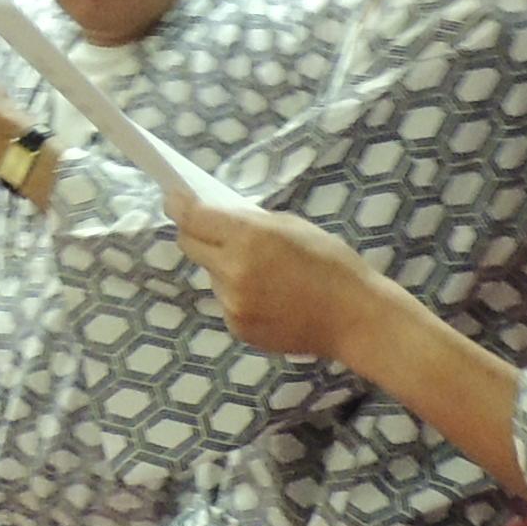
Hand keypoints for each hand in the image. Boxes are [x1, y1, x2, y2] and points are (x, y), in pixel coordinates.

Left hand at [174, 195, 392, 364]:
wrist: (354, 318)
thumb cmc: (331, 263)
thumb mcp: (292, 227)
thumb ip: (251, 222)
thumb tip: (217, 216)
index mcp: (249, 238)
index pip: (194, 218)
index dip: (179, 205)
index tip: (172, 197)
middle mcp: (233, 271)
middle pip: (190, 245)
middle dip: (197, 233)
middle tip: (213, 230)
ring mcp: (233, 304)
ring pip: (210, 274)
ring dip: (222, 266)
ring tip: (262, 272)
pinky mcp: (237, 328)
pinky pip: (225, 300)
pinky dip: (237, 293)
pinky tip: (268, 297)